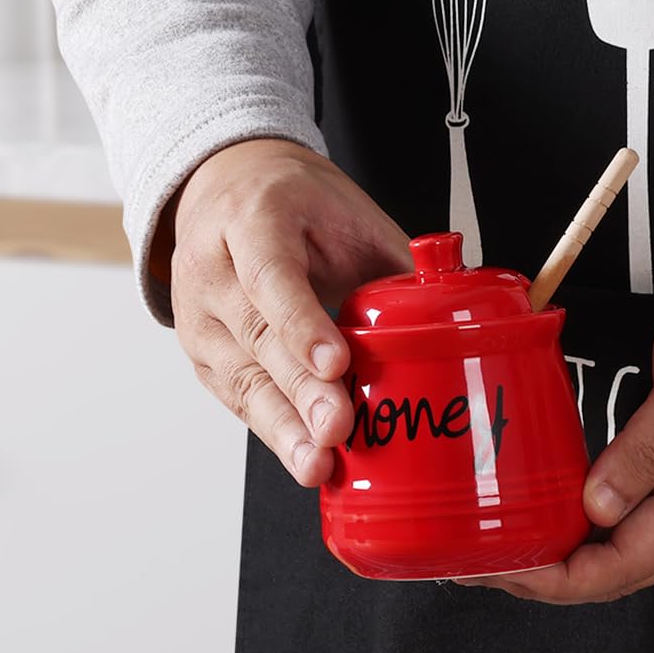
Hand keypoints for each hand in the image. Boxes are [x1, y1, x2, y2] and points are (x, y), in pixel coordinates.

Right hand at [165, 138, 410, 485]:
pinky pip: (239, 399)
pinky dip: (275, 432)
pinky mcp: (203, 357)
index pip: (271, 276)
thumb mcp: (347, 213)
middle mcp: (213, 268)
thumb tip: (454, 318)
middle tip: (335, 429)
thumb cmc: (296, 205)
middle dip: (301, 391)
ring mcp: (200, 316)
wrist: (228, 191)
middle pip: (257, 337)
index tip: (336, 363)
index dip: (302, 324)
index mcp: (253, 219)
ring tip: (316, 461)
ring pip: (242, 378)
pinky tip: (302, 457)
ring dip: (284, 427)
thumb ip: (391, 264)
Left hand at [478, 243, 653, 603]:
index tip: (491, 569)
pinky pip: (635, 522)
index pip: (616, 568)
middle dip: (540, 578)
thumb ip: (649, 447)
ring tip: (496, 543)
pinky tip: (547, 511)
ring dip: (559, 558)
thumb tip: (596, 508)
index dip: (548, 580)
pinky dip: (585, 528)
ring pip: (622, 553)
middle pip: (613, 574)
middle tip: (470, 561)